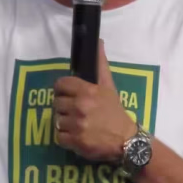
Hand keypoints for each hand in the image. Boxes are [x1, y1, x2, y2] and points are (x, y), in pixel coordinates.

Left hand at [53, 40, 136, 161]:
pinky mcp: (75, 141)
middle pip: (57, 103)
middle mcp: (80, 106)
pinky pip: (58, 136)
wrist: (125, 141)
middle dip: (65, 107)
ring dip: (65, 123)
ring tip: (77, 124)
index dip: (63, 90)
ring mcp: (77, 124)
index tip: (69, 95)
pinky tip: (76, 135)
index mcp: (87, 91)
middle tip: (76, 111)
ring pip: (57, 120)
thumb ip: (101, 64)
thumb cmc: (115, 112)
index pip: (60, 84)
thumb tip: (99, 41)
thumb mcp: (109, 86)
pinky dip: (65, 137)